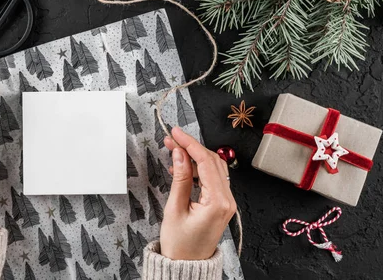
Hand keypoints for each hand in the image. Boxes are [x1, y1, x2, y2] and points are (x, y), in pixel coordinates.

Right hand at [160, 127, 235, 260]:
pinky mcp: (221, 204)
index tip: (176, 133)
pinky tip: (182, 166)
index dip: (190, 144)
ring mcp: (226, 202)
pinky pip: (212, 178)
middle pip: (212, 161)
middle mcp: (227, 201)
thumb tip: (180, 154)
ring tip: (174, 149)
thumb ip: (179, 178)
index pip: (205, 162)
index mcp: (218, 202)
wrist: (186, 265)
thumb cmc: (180, 245)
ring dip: (195, 156)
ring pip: (213, 168)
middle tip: (172, 139)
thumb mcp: (175, 209)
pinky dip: (198, 168)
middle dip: (191, 147)